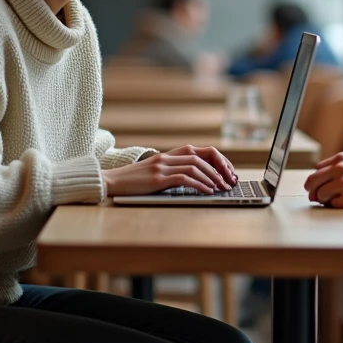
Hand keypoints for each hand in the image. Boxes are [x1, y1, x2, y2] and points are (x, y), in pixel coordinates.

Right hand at [103, 145, 237, 196]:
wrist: (112, 181)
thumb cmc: (135, 180)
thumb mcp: (156, 171)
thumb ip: (173, 170)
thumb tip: (198, 179)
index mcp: (169, 154)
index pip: (201, 151)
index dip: (218, 160)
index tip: (228, 172)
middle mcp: (168, 157)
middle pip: (201, 156)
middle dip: (220, 168)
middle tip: (230, 181)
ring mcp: (162, 166)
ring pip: (195, 166)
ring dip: (212, 178)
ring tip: (222, 188)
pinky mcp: (157, 178)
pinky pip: (184, 178)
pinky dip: (200, 184)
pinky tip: (208, 192)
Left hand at [304, 153, 342, 207]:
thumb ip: (334, 167)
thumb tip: (314, 182)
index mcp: (340, 158)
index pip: (316, 171)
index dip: (315, 182)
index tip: (318, 187)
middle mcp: (340, 169)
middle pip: (312, 182)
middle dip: (312, 191)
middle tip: (317, 197)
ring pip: (319, 195)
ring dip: (324, 199)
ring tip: (337, 198)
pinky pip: (331, 205)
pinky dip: (336, 205)